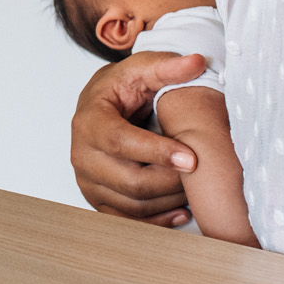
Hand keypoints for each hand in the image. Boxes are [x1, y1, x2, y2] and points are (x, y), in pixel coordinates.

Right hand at [70, 50, 208, 223]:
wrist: (100, 107)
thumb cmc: (121, 89)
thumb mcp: (141, 70)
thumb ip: (168, 66)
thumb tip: (197, 62)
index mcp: (89, 121)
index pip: (121, 143)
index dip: (157, 153)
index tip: (192, 159)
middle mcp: (82, 155)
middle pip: (130, 181)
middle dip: (171, 181)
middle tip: (202, 174)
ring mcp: (88, 181)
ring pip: (132, 205)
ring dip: (169, 201)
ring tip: (194, 189)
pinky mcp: (97, 199)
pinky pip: (128, 221)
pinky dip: (157, 221)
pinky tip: (181, 211)